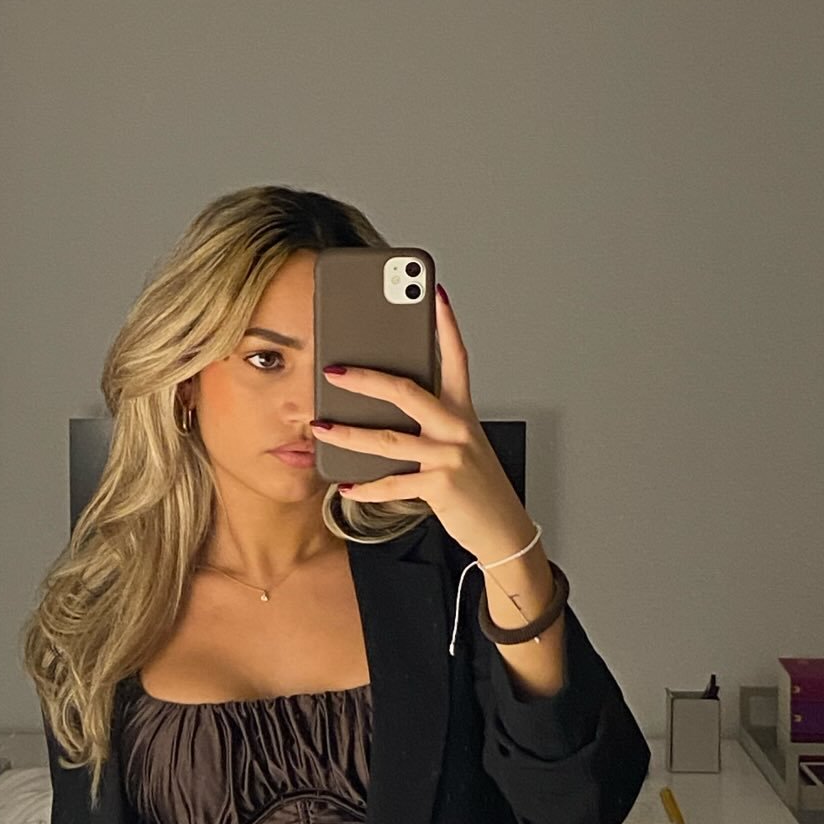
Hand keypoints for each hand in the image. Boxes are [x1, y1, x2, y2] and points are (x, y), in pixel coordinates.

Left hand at [311, 284, 534, 561]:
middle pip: (406, 391)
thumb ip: (429, 424)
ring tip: (321, 427)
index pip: (456, 358)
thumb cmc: (477, 485)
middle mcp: (457, 428)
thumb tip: (381, 411)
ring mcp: (449, 456)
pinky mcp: (440, 486)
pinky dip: (366, 488)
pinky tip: (345, 486)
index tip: (434, 293)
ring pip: (388, 439)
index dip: (447, 324)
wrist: (502, 529)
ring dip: (348, 434)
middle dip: (366, 378)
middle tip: (333, 369)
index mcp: (462, 412)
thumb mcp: (459, 445)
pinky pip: (393, 484)